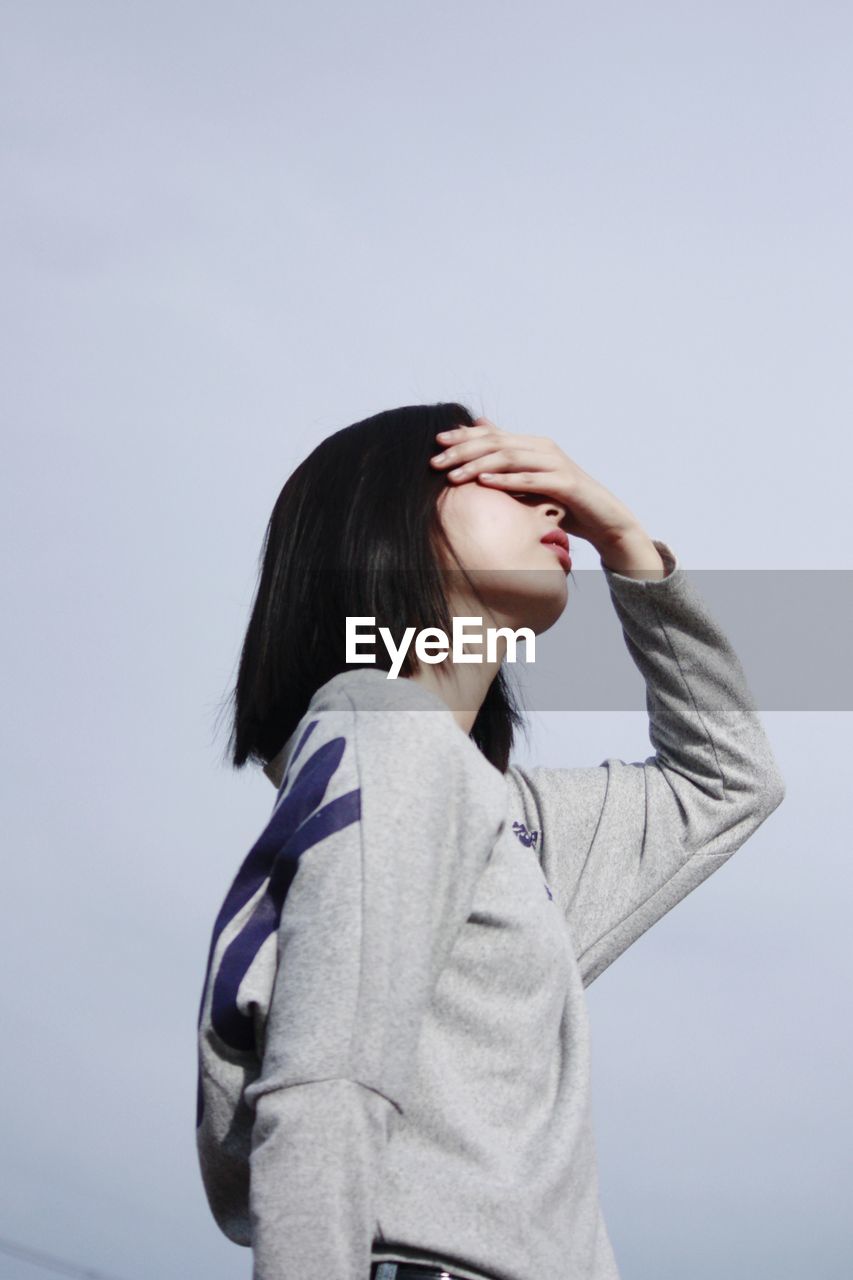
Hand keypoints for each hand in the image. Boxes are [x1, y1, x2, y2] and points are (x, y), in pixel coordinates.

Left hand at [430, 417, 649, 554]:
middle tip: (435, 461)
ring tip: (453, 475)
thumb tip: (481, 434)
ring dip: (478, 465)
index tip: (435, 443)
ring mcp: (555, 464)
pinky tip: (485, 482)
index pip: (491, 434)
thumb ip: (509, 461)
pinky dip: (506, 480)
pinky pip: (531, 480)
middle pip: (496, 442)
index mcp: (532, 444)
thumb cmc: (563, 502)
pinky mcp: (565, 483)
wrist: (602, 520)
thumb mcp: (530, 481)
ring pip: (510, 457)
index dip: (463, 436)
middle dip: (463, 450)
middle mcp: (543, 448)